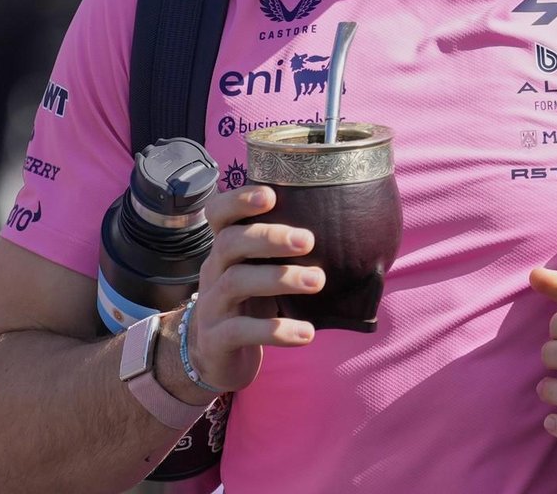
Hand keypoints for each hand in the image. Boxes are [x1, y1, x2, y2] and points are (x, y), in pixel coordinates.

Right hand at [178, 184, 323, 394]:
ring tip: (318, 281)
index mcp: (224, 250)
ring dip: (279, 278)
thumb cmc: (249, 305)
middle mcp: (212, 271)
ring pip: (235, 283)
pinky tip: (306, 334)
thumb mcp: (259, 273)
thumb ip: (282, 253)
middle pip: (229, 243)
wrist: (216, 360)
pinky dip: (275, 330)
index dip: (238, 200)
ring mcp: (211, 306)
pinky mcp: (215, 340)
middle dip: (269, 238)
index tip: (271, 196)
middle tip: (308, 240)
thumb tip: (345, 228)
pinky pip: (239, 331)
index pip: (218, 214)